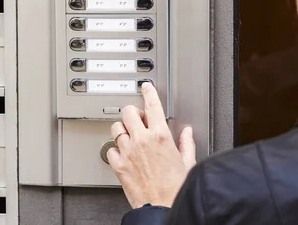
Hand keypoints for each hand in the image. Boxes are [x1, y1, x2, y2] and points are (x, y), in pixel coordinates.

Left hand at [107, 83, 195, 208]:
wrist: (162, 209)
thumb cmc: (175, 190)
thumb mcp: (188, 163)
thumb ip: (186, 144)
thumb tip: (187, 133)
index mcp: (161, 136)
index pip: (152, 105)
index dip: (148, 92)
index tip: (146, 88)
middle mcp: (142, 141)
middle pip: (129, 112)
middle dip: (133, 113)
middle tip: (138, 119)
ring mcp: (128, 152)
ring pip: (116, 128)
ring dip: (122, 129)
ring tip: (130, 136)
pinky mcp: (118, 165)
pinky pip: (110, 148)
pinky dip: (115, 149)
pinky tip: (123, 154)